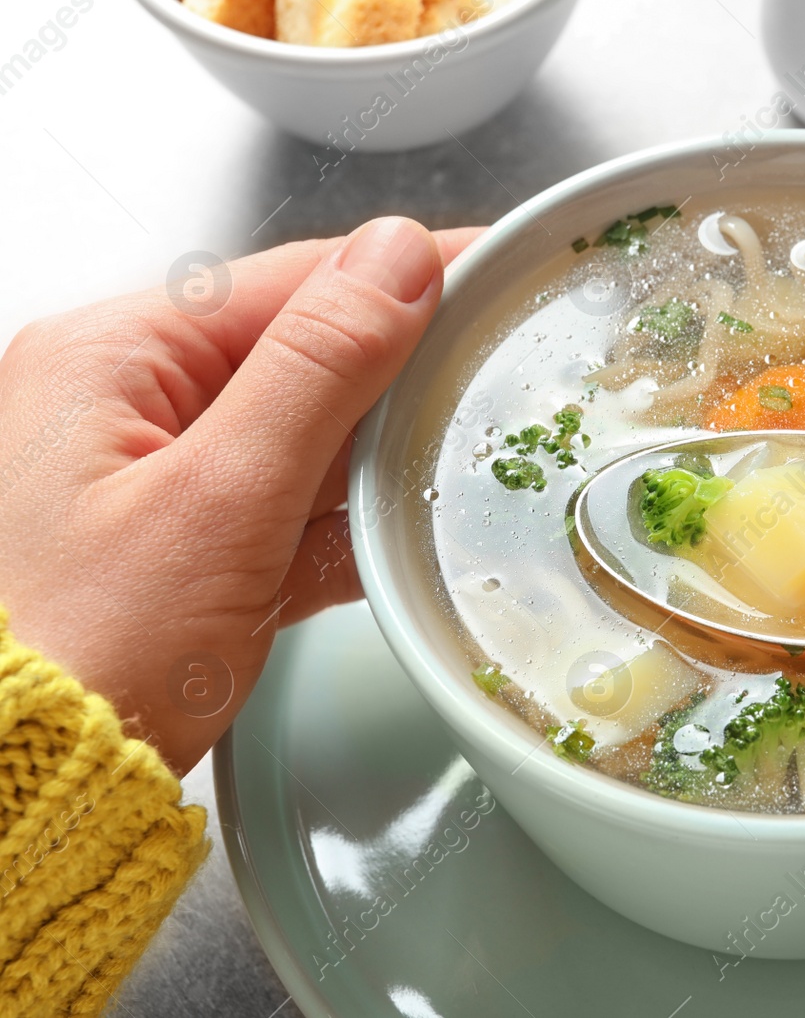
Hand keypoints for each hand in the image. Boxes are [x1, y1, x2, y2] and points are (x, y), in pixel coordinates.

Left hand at [0, 219, 481, 773]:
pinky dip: (348, 524)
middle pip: (303, 355)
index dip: (405, 273)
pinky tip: (409, 532)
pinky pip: (288, 512)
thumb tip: (400, 255)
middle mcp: (126, 405)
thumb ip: (320, 366)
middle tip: (506, 365)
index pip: (292, 281)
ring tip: (474, 450)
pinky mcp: (184, 554)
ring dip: (382, 453)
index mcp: (114, 358)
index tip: (497, 266)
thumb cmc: (78, 651)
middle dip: (402, 369)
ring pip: (305, 438)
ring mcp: (156, 483)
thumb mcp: (220, 496)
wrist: (19, 798)